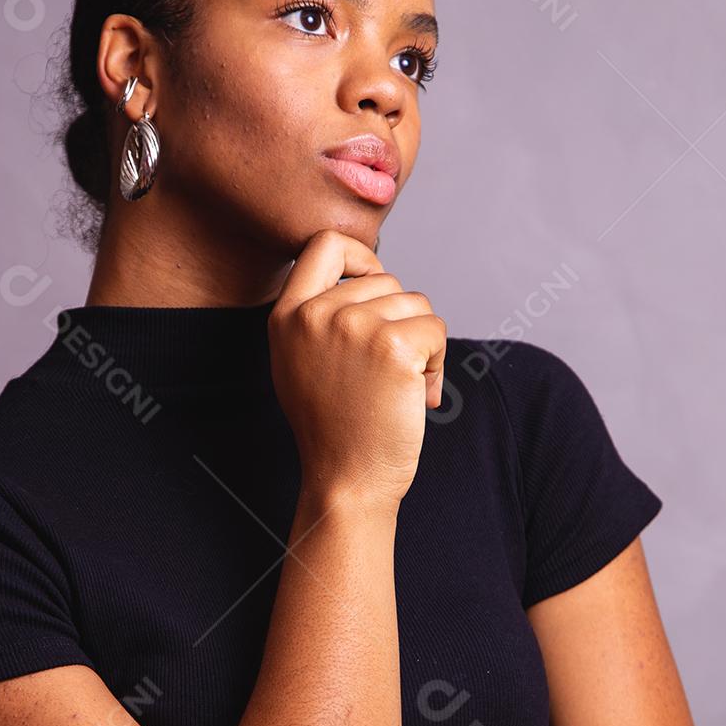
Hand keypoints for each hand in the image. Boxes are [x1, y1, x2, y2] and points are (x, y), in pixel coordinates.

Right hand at [269, 230, 446, 511]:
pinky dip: (439, 363)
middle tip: (390, 372)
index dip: (360, 256)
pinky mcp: (392, 345)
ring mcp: (352, 326)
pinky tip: (420, 396)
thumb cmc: (335, 429)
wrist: (348, 481)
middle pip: (386, 279)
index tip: (374, 283)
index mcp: (287, 316)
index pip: (325, 244)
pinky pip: (436, 330)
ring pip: (416, 304)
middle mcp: (315, 314)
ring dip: (422, 344)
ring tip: (400, 388)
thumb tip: (372, 276)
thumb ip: (320, 317)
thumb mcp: (302, 363)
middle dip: (400, 320)